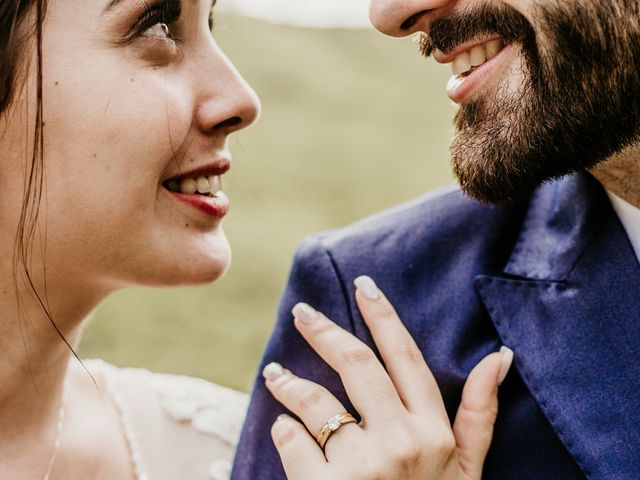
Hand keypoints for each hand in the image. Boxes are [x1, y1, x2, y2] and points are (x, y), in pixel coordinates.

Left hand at [263, 275, 513, 479]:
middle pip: (355, 365)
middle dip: (324, 331)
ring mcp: (361, 467)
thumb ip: (479, 415)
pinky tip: (282, 427)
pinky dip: (284, 430)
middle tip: (302, 312)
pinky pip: (292, 440)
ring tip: (275, 374)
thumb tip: (498, 357)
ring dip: (289, 382)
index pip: (405, 358)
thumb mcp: (467, 471)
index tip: (364, 286)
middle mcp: (400, 442)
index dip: (384, 318)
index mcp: (433, 433)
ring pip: (315, 401)